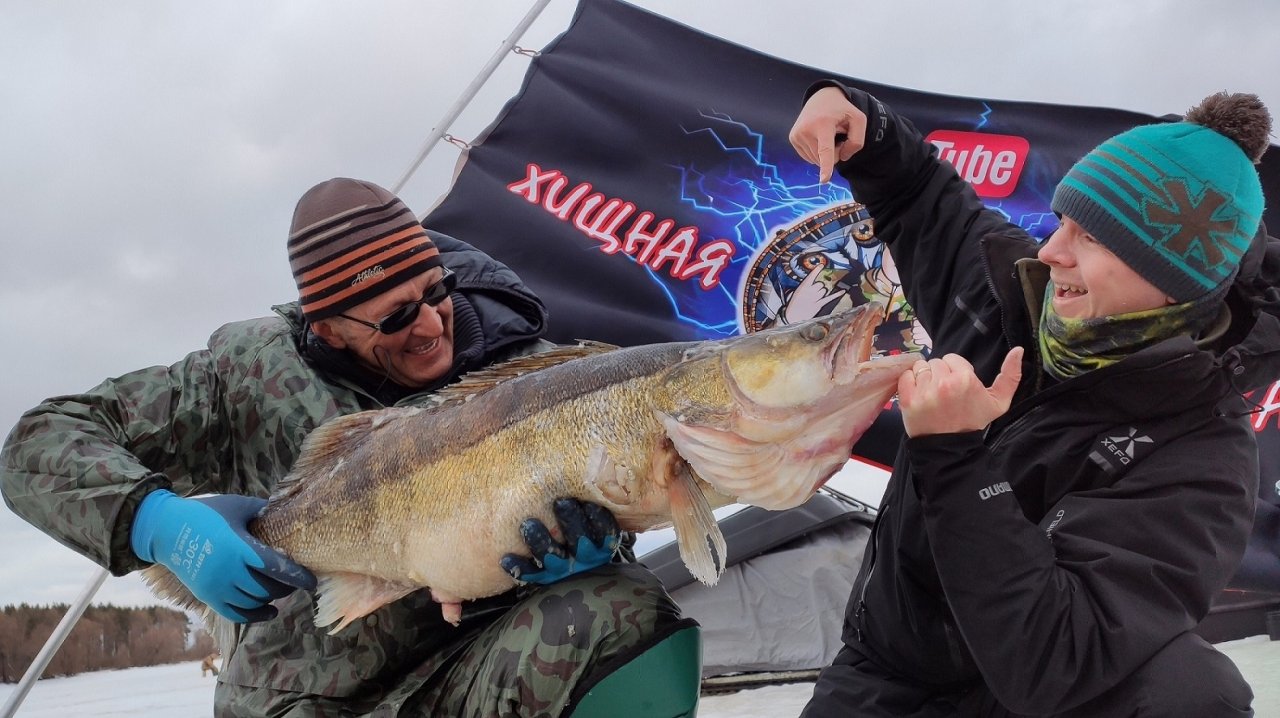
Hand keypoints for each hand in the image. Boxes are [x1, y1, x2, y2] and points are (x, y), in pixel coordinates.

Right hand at [130, 489, 316, 621]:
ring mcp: (216, 587)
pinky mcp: (206, 596)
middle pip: (267, 588)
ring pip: (253, 602)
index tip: (312, 582)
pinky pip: (235, 614)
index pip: (276, 568)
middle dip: (286, 587)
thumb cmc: (205, 513)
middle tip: (296, 581)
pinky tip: (270, 611)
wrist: (166, 529)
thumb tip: (288, 510)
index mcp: (238, 548)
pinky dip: (255, 615)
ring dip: (271, 599)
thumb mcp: (237, 506)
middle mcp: (228, 571)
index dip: (297, 577)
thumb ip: (263, 510)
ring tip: (282, 591)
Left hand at [500, 498, 619, 584]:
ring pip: (554, 558)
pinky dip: (519, 567)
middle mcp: (586, 555)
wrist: (576, 568)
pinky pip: (532, 575)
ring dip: (541, 542)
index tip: (590, 502)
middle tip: (560, 502)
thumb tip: (590, 454)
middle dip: (571, 522)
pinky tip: (505, 557)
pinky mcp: (545, 577)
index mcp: (602, 540)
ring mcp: (566, 569)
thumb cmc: (581, 522)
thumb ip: (590, 493)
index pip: (606, 532)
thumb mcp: (591, 511)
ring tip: (528, 524)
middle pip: (581, 542)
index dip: (599, 519)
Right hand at [781, 267, 846, 323]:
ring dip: (822, 293)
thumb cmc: (793, 304)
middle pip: (820, 284)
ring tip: (816, 298)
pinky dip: (837, 294)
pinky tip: (842, 291)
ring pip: (824, 290)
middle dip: (819, 287)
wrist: (792, 317)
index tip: (821, 265)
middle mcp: (809, 291)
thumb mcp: (796, 293)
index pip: (811, 276)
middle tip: (815, 292)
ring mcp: (814, 298)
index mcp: (802, 287)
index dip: (816, 270)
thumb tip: (813, 284)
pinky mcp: (818, 305)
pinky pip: (829, 298)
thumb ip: (805, 287)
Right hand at [789, 86, 866, 182]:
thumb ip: (857, 141)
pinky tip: (818, 137)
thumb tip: (842, 158)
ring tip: (826, 134)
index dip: (826, 166)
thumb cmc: (842, 110)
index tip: (823, 180)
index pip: (825, 150)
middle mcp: (806, 130)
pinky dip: (816, 151)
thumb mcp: (858, 119)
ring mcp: (797, 135)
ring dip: (824, 152)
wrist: (821, 98)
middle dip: (834, 151)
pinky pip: (809, 157)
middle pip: (823, 158)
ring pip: (816, 160)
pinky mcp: (793, 138)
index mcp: (823, 124)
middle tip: (835, 134)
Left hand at [898, 348, 1023, 436]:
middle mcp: (944, 383)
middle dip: (940, 374)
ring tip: (932, 395)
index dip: (955, 371)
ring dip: (925, 378)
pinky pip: (905, 376)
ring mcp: (924, 392)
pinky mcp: (907, 399)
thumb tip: (1018, 350)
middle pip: (936, 362)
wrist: (950, 447)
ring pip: (920, 367)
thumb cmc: (973, 421)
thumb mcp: (999, 402)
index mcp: (965, 379)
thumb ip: (1011, 376)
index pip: (952, 358)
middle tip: (945, 393)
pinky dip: (909, 382)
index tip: (958, 386)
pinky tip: (919, 395)